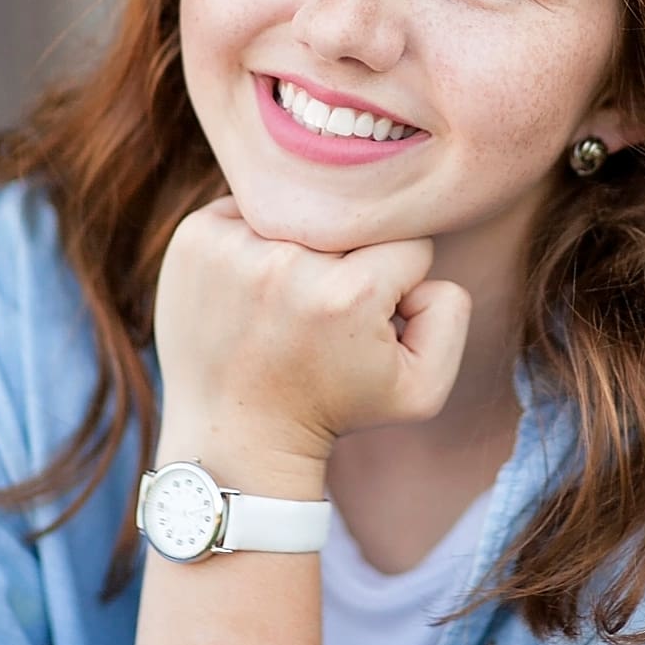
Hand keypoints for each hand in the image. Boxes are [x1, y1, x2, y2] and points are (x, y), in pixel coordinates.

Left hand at [150, 195, 472, 482]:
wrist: (235, 434)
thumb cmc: (333, 410)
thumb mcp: (422, 388)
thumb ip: (449, 314)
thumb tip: (423, 267)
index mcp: (348, 293)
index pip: (405, 244)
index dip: (396, 283)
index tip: (365, 320)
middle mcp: (286, 263)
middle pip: (349, 224)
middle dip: (348, 261)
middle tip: (319, 315)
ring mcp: (231, 247)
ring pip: (298, 213)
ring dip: (298, 246)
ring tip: (282, 302)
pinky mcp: (194, 238)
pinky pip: (245, 209)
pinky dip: (252, 238)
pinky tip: (249, 288)